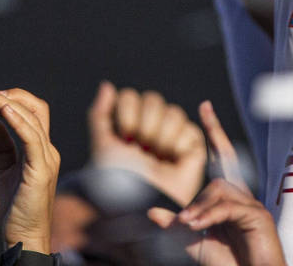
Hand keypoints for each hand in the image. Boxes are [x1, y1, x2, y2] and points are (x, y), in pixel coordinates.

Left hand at [0, 84, 59, 251]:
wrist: (20, 239)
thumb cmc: (12, 212)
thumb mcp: (2, 173)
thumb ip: (2, 148)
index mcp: (38, 150)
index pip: (26, 113)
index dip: (2, 101)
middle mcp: (47, 150)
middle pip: (33, 108)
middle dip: (6, 95)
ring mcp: (46, 159)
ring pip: (32, 117)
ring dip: (7, 102)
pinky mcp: (41, 170)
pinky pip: (32, 137)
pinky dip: (17, 120)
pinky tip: (1, 111)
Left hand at [88, 80, 207, 206]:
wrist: (140, 206)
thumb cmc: (117, 181)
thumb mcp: (102, 145)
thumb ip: (100, 113)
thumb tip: (107, 85)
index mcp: (129, 123)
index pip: (131, 97)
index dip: (127, 115)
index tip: (124, 139)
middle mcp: (151, 126)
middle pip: (153, 99)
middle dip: (145, 126)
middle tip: (141, 150)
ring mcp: (172, 135)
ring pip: (173, 112)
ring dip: (161, 138)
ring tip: (156, 159)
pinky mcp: (192, 147)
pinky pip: (189, 129)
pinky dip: (177, 146)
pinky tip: (171, 161)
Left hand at [148, 109, 277, 265]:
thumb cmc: (229, 264)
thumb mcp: (195, 244)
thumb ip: (176, 227)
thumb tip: (150, 212)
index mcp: (230, 202)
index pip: (222, 161)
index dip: (214, 133)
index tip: (205, 108)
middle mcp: (244, 199)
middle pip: (224, 169)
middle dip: (213, 142)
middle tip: (201, 128)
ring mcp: (254, 207)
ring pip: (222, 189)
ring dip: (200, 206)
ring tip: (188, 225)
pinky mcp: (259, 218)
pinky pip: (229, 207)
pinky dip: (210, 215)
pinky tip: (197, 225)